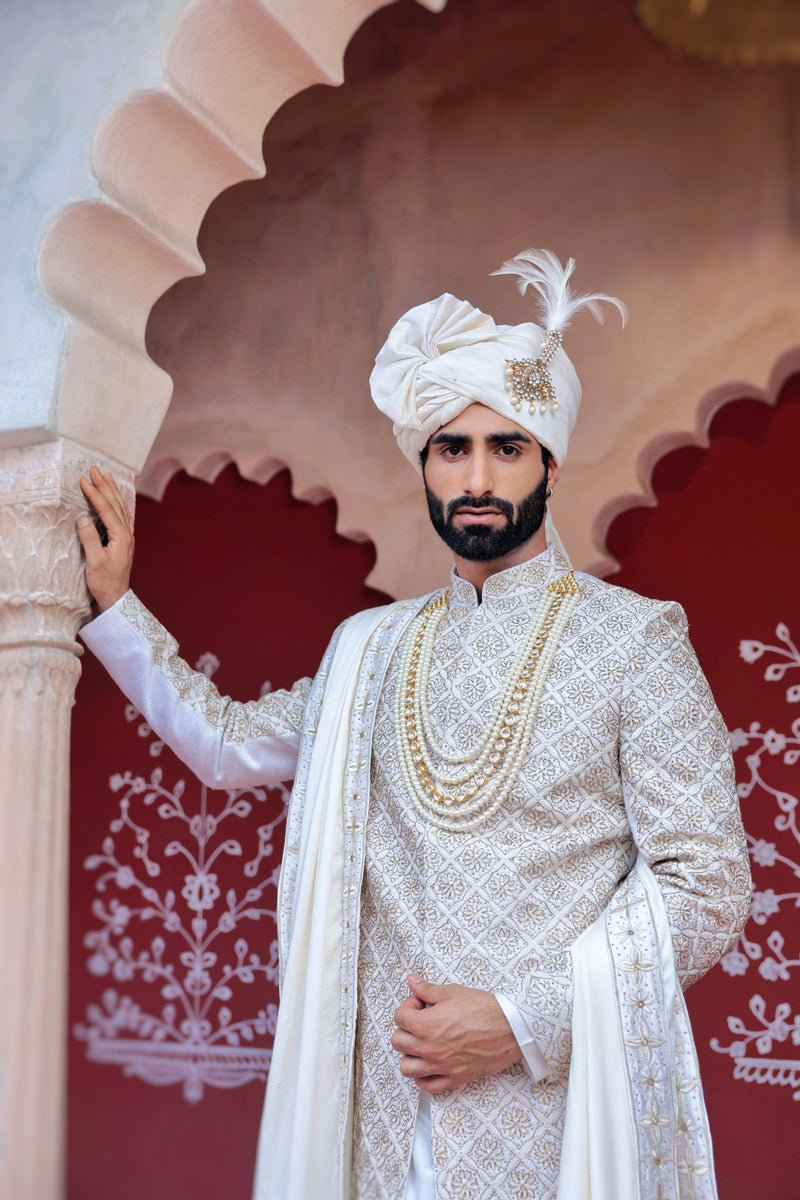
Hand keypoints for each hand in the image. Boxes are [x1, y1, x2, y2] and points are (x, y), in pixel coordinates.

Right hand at [77, 466, 134, 611]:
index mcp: (122, 537)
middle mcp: (128, 534)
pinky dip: (117, 503)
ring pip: (122, 508)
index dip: (95, 494)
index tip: (84, 480)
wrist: (116, 597)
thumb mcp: (94, 562)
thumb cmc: (104, 582)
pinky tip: (114, 497)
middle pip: (117, 504)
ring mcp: (128, 537)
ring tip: (105, 476)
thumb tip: (83, 519)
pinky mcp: (124, 541)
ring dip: (113, 491)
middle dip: (105, 486)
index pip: (107, 510)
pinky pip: (123, 515)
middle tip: (95, 470)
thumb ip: (90, 539)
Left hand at [391, 974, 519, 1093]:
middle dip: (405, 1029)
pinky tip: (429, 1064)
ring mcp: (440, 1066)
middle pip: (398, 1042)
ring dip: (409, 1054)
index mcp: (426, 1025)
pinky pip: (426, 1086)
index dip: (408, 1007)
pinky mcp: (453, 1078)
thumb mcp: (453, 992)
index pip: (399, 1017)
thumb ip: (427, 989)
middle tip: (419, 1021)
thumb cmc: (485, 1009)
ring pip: (407, 1067)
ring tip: (421, 1043)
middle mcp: (429, 1048)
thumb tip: (412, 981)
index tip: (419, 1004)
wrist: (510, 1028)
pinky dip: (423, 1077)